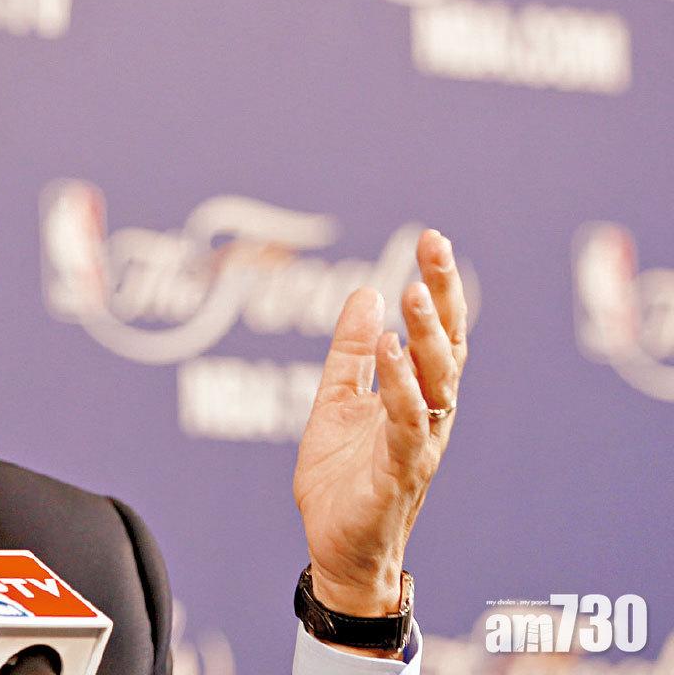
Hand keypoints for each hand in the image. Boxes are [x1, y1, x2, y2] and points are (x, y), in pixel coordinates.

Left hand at [293, 229, 467, 651]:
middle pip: (447, 346)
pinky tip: (389, 350)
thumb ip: (349, 351)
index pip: (435, 330)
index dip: (437, 285)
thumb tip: (364, 292)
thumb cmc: (344, 476)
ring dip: (426, 335)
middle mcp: (429, 413)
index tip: (430, 237)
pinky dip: (400, 384)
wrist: (336, 546)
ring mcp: (419, 441)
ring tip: (413, 292)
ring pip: (436, 381)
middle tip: (433, 247)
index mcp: (417, 393)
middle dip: (442, 295)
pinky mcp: (400, 470)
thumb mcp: (336, 399)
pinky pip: (407, 421)